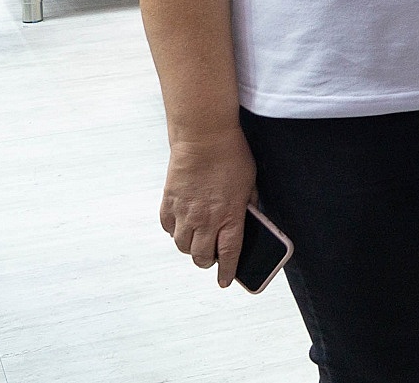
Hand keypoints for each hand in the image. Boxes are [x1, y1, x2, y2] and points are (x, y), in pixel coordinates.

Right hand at [159, 128, 256, 288]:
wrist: (204, 137)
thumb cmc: (232, 156)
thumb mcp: (250, 183)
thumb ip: (248, 205)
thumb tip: (248, 220)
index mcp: (230, 216)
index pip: (229, 254)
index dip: (227, 272)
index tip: (225, 281)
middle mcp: (205, 220)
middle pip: (201, 256)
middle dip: (207, 261)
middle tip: (212, 256)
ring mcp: (184, 213)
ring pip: (182, 246)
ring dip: (190, 248)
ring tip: (197, 240)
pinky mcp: (168, 203)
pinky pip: (167, 228)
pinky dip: (174, 231)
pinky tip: (182, 224)